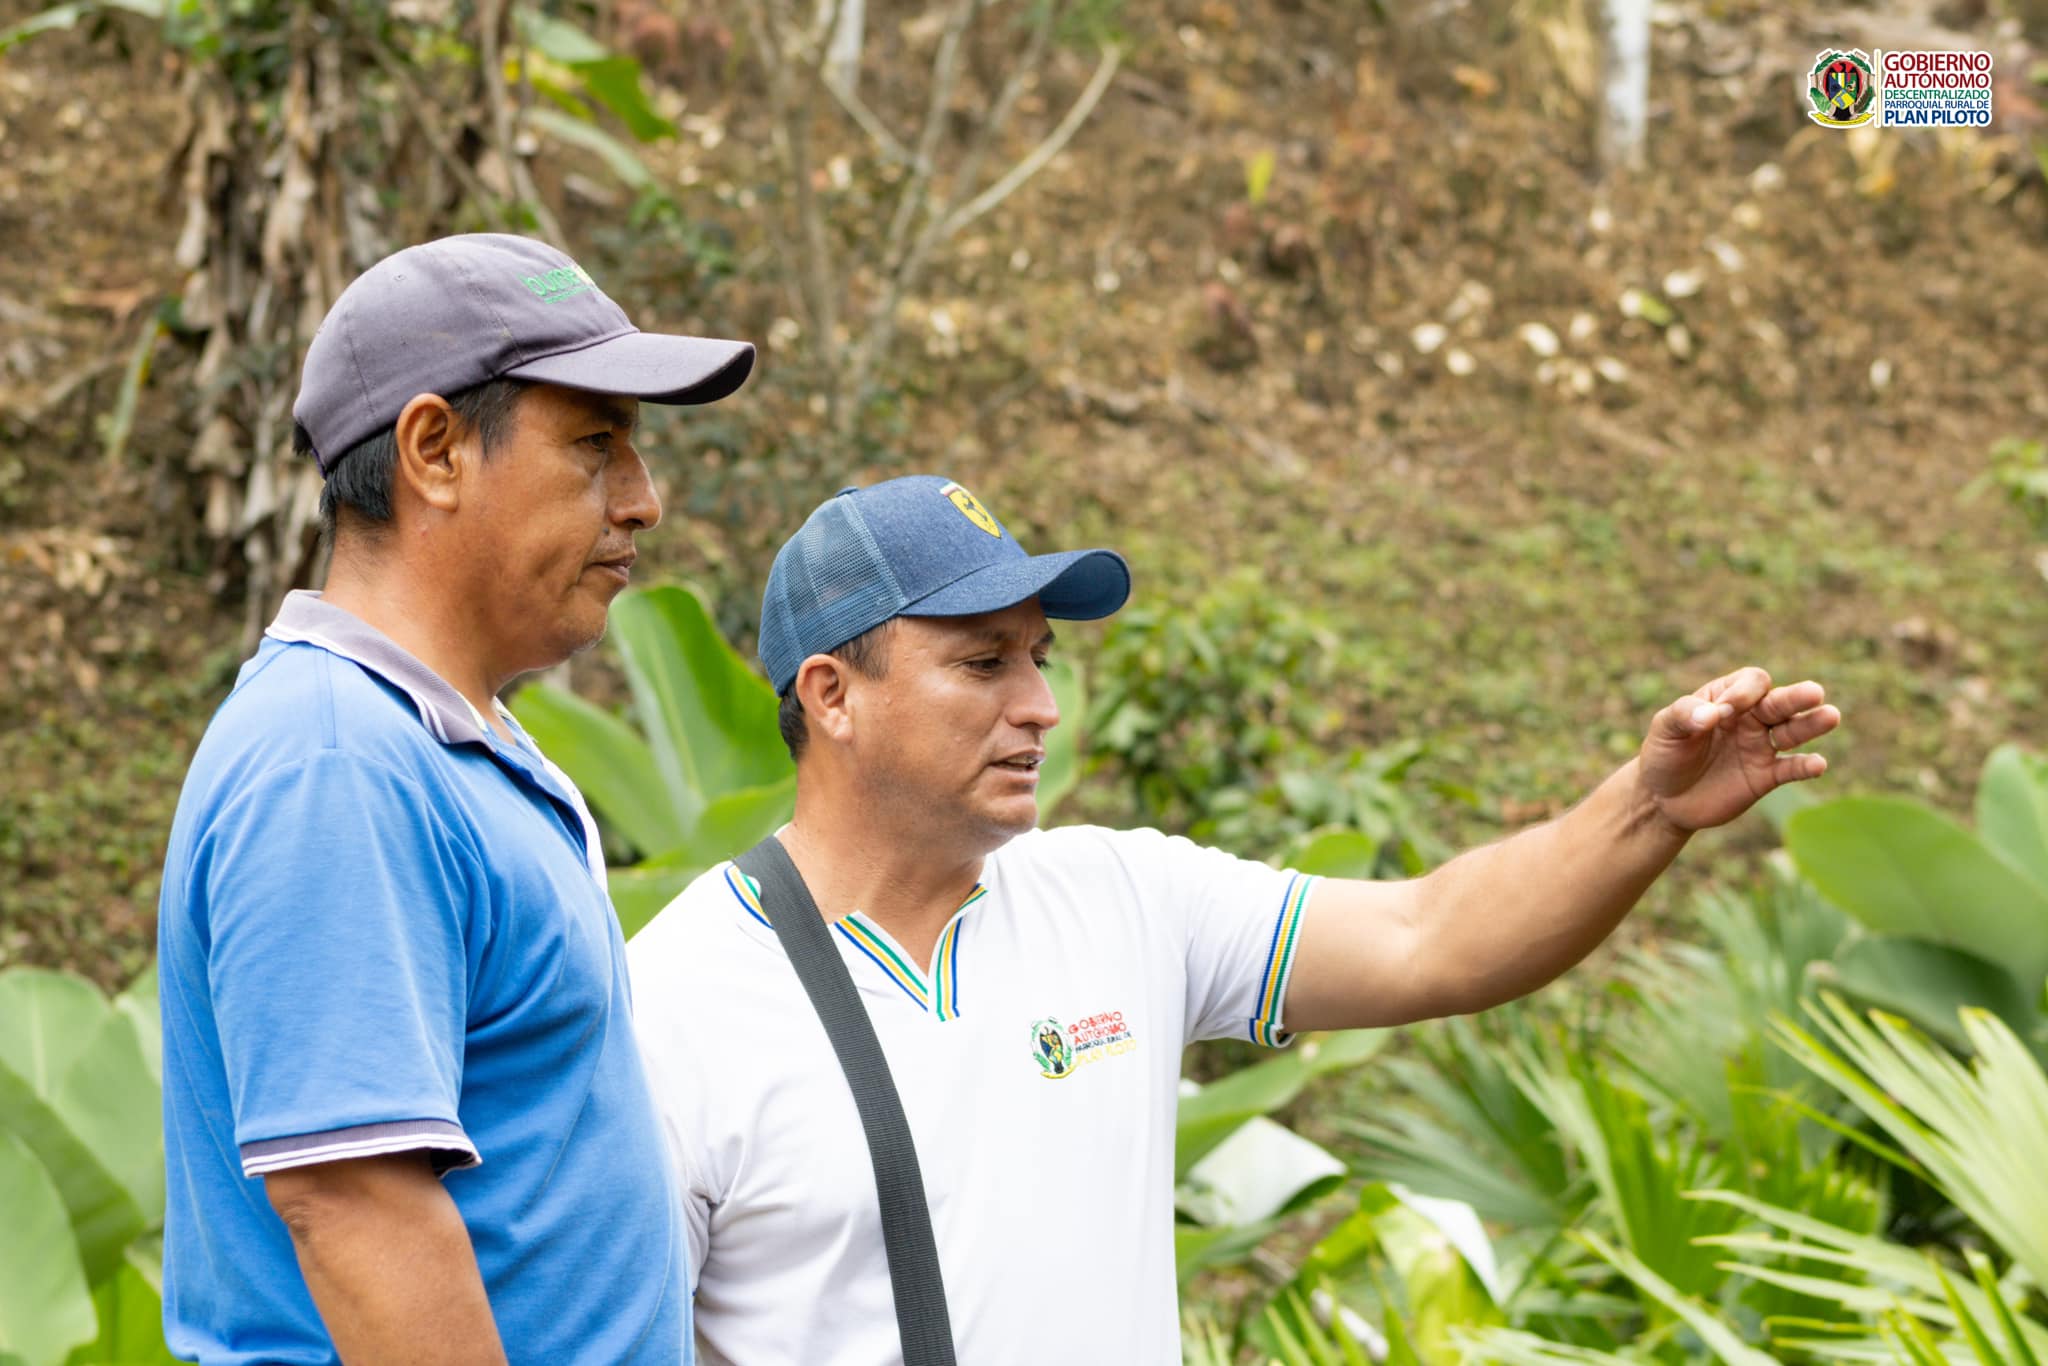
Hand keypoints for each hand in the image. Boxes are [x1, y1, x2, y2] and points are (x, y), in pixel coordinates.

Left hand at [1636, 667, 1839, 832]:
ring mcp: (1760, 746)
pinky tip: (1818, 764)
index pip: (1750, 684)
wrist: (1663, 797)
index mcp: (1726, 697)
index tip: (1722, 714)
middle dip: (1795, 697)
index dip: (1742, 694)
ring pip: (1793, 731)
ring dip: (1811, 724)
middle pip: (1780, 702)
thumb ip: (1684, 715)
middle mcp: (1750, 718)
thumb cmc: (1664, 754)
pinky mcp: (1765, 777)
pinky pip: (1790, 769)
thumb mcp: (1664, 729)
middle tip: (1814, 692)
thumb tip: (1711, 714)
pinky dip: (1805, 766)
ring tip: (1831, 715)